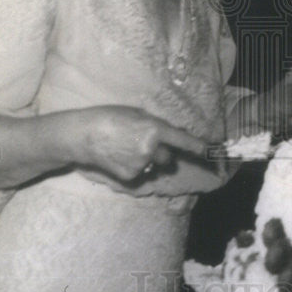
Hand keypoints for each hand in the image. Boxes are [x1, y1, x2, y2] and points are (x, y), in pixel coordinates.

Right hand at [74, 106, 219, 185]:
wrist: (83, 135)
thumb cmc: (109, 118)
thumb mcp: (137, 114)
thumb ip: (156, 125)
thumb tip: (173, 134)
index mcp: (155, 129)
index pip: (182, 140)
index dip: (197, 147)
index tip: (208, 152)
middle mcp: (151, 149)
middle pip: (168, 157)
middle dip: (162, 153)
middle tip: (144, 144)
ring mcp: (141, 165)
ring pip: (153, 166)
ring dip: (146, 160)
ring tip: (125, 148)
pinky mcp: (130, 177)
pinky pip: (140, 174)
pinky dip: (133, 168)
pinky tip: (118, 157)